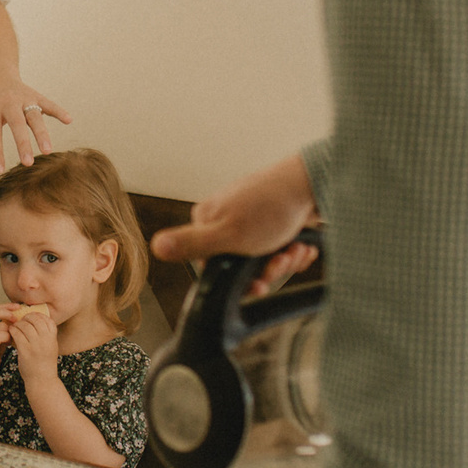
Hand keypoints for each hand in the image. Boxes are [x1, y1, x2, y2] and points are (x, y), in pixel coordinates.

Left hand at [0, 78, 71, 174]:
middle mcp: (8, 102)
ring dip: (41, 133)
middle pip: (17, 124)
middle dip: (23, 144)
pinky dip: (58, 111)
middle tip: (27, 163)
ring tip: (47, 151)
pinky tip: (68, 120)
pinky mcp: (36, 95)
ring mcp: (24, 97)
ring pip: (34, 116)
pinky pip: (49, 103)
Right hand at [0, 302, 16, 373]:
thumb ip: (5, 327)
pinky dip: (8, 338)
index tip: (18, 306)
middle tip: (16, 319)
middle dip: (8, 314)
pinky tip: (9, 343)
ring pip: (2, 325)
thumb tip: (19, 319)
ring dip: (10, 330)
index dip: (7, 306)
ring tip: (12, 337)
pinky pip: (1, 335)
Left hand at [5, 304, 59, 383]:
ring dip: (18, 324)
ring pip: (25, 326)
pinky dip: (13, 331)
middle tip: (21, 321)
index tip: (31, 318)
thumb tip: (38, 319)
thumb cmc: (44, 363)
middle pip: (35, 320)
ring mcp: (36, 346)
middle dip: (26, 318)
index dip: (38, 316)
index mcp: (53, 338)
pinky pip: (17, 334)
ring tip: (15, 327)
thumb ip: (47, 335)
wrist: (42, 381)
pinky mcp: (25, 351)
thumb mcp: (51, 347)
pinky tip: (11, 333)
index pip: (47, 319)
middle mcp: (46, 340)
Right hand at [151, 155, 320, 295]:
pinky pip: (280, 248)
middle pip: (242, 265)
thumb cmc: (270, 208)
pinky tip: (303, 244)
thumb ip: (191, 244)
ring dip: (285, 260)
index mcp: (207, 219)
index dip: (239, 281)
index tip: (260, 283)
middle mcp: (226, 218)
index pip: (214, 267)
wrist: (313, 184)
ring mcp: (251, 218)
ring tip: (296, 248)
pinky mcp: (273, 220)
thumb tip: (155, 246)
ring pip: (264, 258)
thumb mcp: (227, 234)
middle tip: (282, 259)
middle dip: (267, 269)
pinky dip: (294, 250)